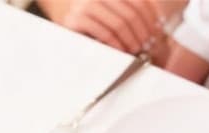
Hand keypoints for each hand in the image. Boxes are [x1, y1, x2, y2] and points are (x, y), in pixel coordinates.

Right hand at [38, 0, 161, 53]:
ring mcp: (85, 5)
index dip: (149, 18)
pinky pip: (104, 34)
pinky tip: (120, 51)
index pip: (136, 2)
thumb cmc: (82, 15)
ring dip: (130, 40)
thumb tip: (149, 24)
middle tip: (146, 46)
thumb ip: (120, 10)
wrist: (53, 12)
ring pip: (119, 24)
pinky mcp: (76, 20)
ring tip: (135, 50)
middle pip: (129, 13)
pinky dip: (116, 44)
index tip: (155, 32)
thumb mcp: (103, 7)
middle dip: (141, 32)